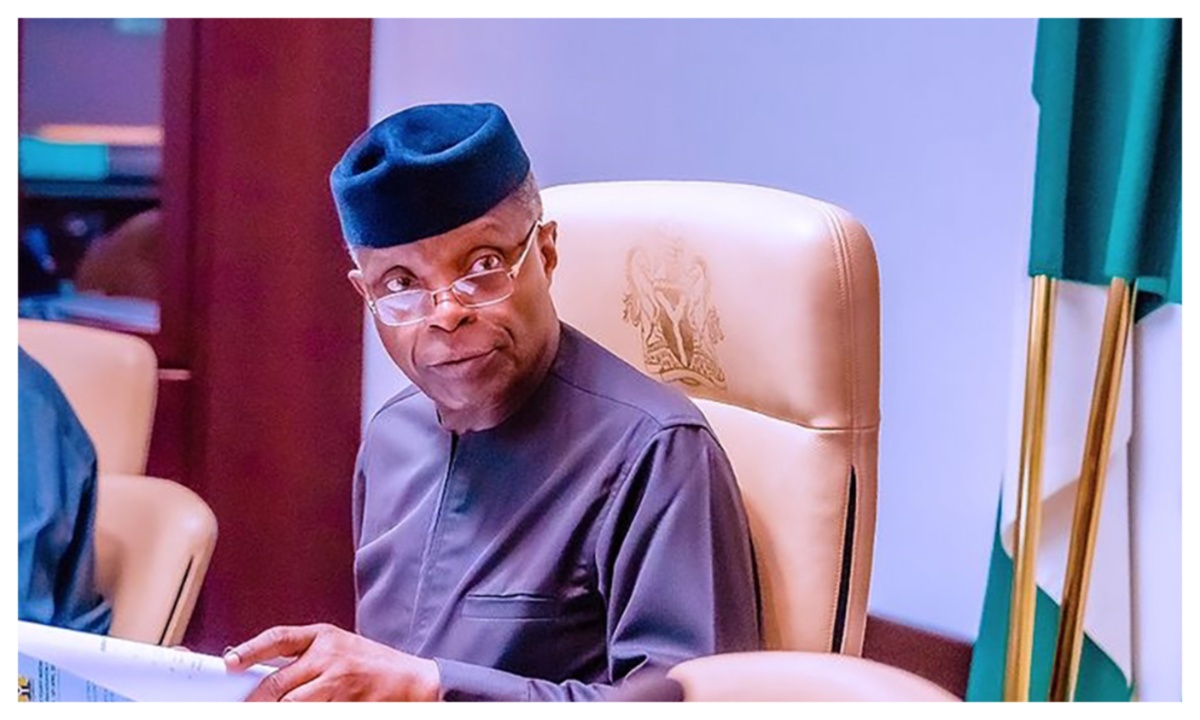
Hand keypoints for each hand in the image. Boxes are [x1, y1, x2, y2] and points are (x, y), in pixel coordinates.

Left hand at [223, 623, 439, 701]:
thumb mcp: (338, 648)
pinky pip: (317, 716)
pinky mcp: (350, 706)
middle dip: (255, 702)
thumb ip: (304, 658)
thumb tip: (260, 676)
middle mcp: (330, 658)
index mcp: (325, 637)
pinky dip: (306, 716)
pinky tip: (306, 713)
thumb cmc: (370, 664)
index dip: (251, 649)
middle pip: (279, 684)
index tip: (230, 662)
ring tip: (267, 713)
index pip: (280, 638)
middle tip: (242, 709)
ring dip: (278, 712)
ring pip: (293, 707)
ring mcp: (341, 685)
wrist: (413, 679)